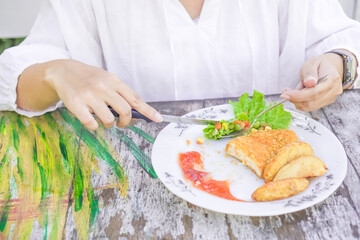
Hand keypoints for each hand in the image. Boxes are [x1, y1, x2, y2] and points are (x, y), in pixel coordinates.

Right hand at [45, 59, 161, 129]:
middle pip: (125, 111)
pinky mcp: (76, 104)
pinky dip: (94, 126)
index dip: (148, 110)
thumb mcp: (107, 80)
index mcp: (114, 81)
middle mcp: (103, 87)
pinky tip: (91, 120)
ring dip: (109, 124)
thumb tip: (136, 113)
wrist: (63, 71)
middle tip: (120, 123)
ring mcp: (90, 96)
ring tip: (103, 119)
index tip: (158, 119)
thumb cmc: (90, 79)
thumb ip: (120, 94)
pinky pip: (92, 124)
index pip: (135, 98)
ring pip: (108, 120)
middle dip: (125, 121)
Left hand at [280, 52, 344, 110]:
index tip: (285, 94)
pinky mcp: (325, 102)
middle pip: (312, 102)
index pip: (315, 93)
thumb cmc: (318, 65)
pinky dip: (300, 103)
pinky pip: (311, 107)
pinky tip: (297, 95)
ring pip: (310, 107)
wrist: (328, 68)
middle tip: (285, 92)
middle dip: (295, 99)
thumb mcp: (311, 64)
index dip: (298, 96)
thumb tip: (309, 83)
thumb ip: (309, 73)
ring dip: (296, 101)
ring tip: (291, 91)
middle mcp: (334, 90)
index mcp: (332, 79)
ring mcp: (331, 98)